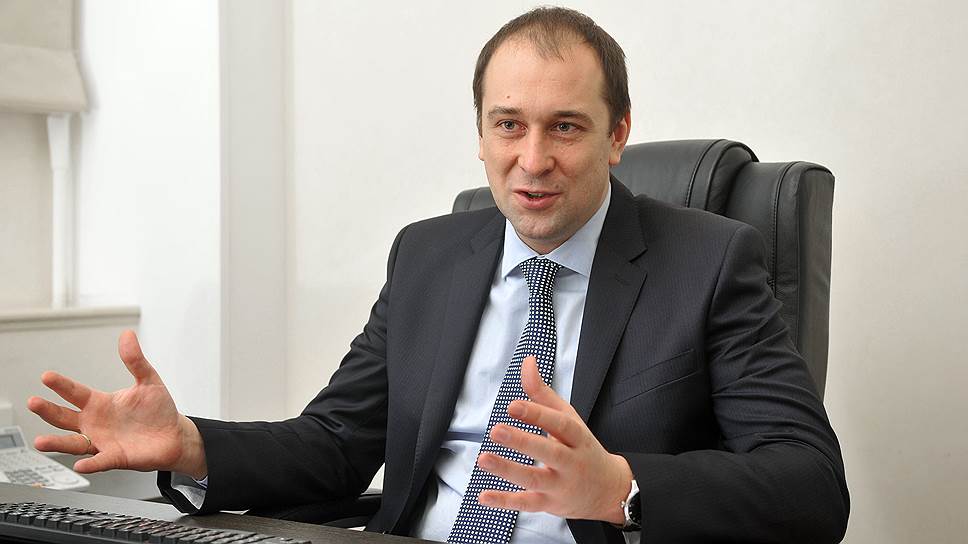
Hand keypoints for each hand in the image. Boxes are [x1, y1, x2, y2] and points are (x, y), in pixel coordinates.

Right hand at [26, 330, 206, 478]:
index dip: (61, 385)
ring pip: (74, 443)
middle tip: (33, 402)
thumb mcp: (148, 381)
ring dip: (57, 443)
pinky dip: (90, 464)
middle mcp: (95, 423)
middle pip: (64, 417)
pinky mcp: (115, 457)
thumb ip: (136, 361)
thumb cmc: (158, 410)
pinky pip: (100, 462)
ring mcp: (102, 442)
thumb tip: (128, 335)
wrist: (174, 435)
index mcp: (100, 404)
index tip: (46, 376)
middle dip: (48, 410)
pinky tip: (80, 464)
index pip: (75, 392)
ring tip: (40, 441)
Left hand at [476, 356, 632, 523]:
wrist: (609, 490)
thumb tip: (527, 361)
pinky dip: (505, 501)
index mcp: (577, 437)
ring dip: (508, 470)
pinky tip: (483, 495)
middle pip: (549, 451)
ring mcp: (561, 485)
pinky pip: (526, 504)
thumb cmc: (583, 449)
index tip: (513, 405)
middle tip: (497, 430)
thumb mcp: (569, 419)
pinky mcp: (550, 503)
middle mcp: (571, 462)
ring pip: (535, 479)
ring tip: (483, 459)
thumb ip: (543, 393)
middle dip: (523, 441)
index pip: (559, 424)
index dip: (537, 413)